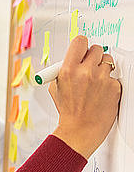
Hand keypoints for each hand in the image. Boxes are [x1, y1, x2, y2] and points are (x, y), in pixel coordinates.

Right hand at [49, 36, 120, 157]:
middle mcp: (85, 72)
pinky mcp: (114, 87)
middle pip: (97, 49)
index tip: (83, 50)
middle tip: (91, 66)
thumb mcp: (56, 88)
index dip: (82, 45)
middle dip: (94, 57)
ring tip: (96, 83)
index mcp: (68, 70)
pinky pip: (114, 77)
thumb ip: (63, 70)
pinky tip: (101, 94)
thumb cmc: (68, 111)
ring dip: (103, 70)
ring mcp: (102, 79)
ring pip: (108, 62)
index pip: (80, 41)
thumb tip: (72, 58)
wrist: (80, 129)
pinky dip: (109, 84)